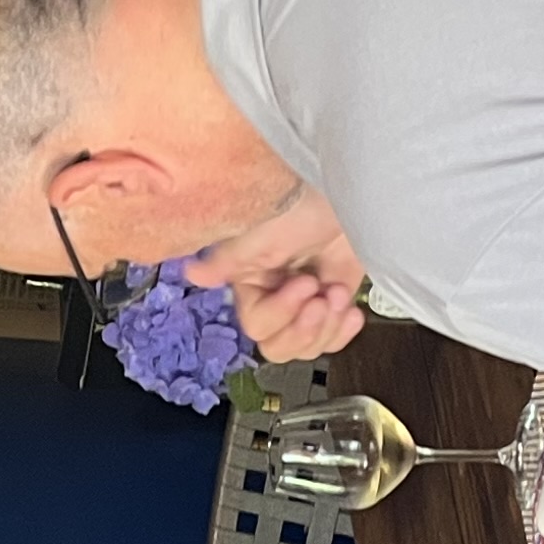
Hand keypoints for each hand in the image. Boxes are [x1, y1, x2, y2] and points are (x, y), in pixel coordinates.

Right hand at [187, 193, 367, 364]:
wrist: (343, 196)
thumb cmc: (299, 206)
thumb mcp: (259, 234)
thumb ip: (226, 261)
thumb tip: (191, 272)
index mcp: (250, 287)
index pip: (257, 326)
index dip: (283, 312)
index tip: (306, 283)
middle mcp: (274, 301)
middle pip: (279, 347)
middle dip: (305, 330)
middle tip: (324, 299)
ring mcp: (304, 306)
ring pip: (308, 347)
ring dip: (328, 325)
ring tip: (338, 292)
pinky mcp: (331, 305)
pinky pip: (332, 338)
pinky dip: (343, 331)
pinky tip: (351, 311)